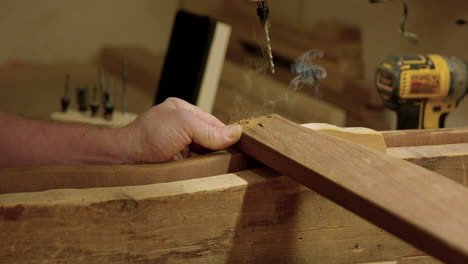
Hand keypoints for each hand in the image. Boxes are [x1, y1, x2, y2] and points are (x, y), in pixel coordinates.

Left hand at [124, 98, 241, 162]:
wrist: (124, 160)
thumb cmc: (148, 136)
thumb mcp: (183, 125)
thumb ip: (209, 130)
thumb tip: (236, 132)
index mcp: (182, 111)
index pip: (213, 123)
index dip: (224, 135)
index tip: (237, 148)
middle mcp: (179, 126)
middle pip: (209, 139)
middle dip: (216, 150)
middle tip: (228, 162)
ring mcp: (176, 145)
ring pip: (202, 154)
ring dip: (209, 163)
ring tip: (218, 171)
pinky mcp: (172, 162)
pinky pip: (193, 166)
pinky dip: (200, 171)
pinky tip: (205, 177)